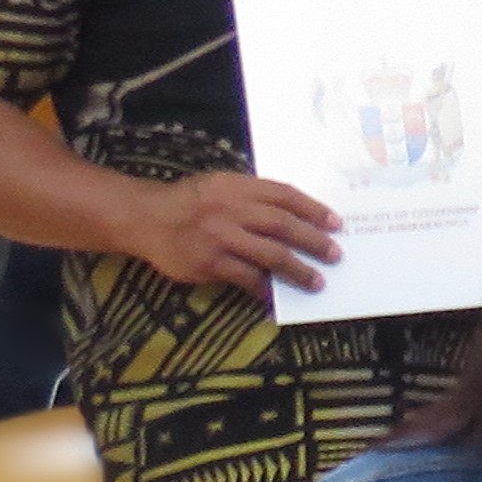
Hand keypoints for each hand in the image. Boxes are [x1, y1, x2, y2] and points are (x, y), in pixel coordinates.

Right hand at [147, 170, 344, 296]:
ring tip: (316, 281)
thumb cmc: (189, 203)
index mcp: (236, 186)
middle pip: (283, 226)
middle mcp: (230, 209)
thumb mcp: (220, 186)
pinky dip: (265, 288)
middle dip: (314, 241)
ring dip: (298, 270)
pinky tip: (277, 295)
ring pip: (271, 255)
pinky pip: (247, 278)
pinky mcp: (209, 263)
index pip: (284, 195)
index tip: (336, 223)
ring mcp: (220, 237)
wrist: (144, 218)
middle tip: (335, 255)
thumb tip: (298, 217)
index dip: (314, 209)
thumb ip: (253, 197)